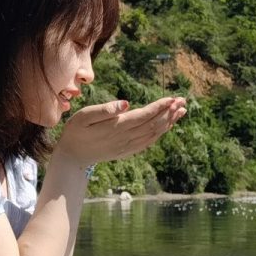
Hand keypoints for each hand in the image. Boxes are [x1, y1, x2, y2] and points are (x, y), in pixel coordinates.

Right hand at [55, 96, 186, 168]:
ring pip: (153, 133)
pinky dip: (160, 133)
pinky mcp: (127, 151)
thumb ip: (104, 110)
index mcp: (117, 127)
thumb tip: (125, 103)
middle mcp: (125, 138)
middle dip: (170, 112)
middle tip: (183, 100)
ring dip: (169, 122)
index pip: (144, 115)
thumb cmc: (75, 131)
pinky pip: (148, 142)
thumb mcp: (83, 116)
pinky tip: (166, 126)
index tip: (173, 98)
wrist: (72, 158)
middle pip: (153, 124)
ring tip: (181, 111)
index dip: (160, 107)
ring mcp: (127, 146)